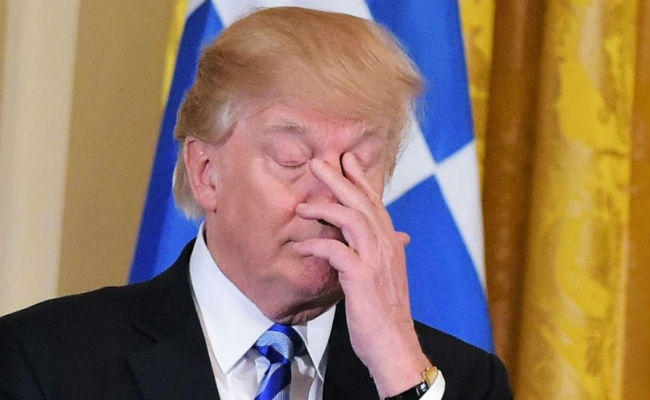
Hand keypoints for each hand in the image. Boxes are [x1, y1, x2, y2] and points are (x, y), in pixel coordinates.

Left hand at [294, 153, 430, 396]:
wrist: (395, 345)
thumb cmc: (386, 313)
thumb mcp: (389, 277)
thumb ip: (386, 253)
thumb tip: (397, 237)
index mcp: (390, 244)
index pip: (375, 204)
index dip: (360, 180)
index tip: (345, 160)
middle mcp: (386, 246)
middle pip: (363, 203)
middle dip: (340, 179)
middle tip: (319, 162)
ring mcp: (376, 260)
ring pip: (352, 219)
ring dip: (326, 207)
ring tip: (303, 204)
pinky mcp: (362, 277)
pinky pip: (336, 251)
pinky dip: (318, 244)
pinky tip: (302, 243)